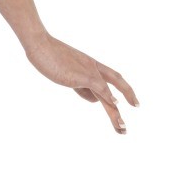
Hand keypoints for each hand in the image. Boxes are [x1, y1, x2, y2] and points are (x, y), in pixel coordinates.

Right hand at [22, 32, 138, 133]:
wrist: (40, 46)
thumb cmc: (49, 58)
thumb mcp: (68, 75)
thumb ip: (82, 87)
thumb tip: (95, 101)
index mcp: (91, 66)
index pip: (113, 78)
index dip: (124, 88)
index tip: (130, 102)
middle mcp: (94, 68)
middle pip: (117, 83)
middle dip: (129, 97)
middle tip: (135, 111)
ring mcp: (89, 71)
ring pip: (108, 93)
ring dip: (115, 113)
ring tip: (122, 128)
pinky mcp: (82, 75)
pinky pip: (100, 87)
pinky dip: (108, 96)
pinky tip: (116, 105)